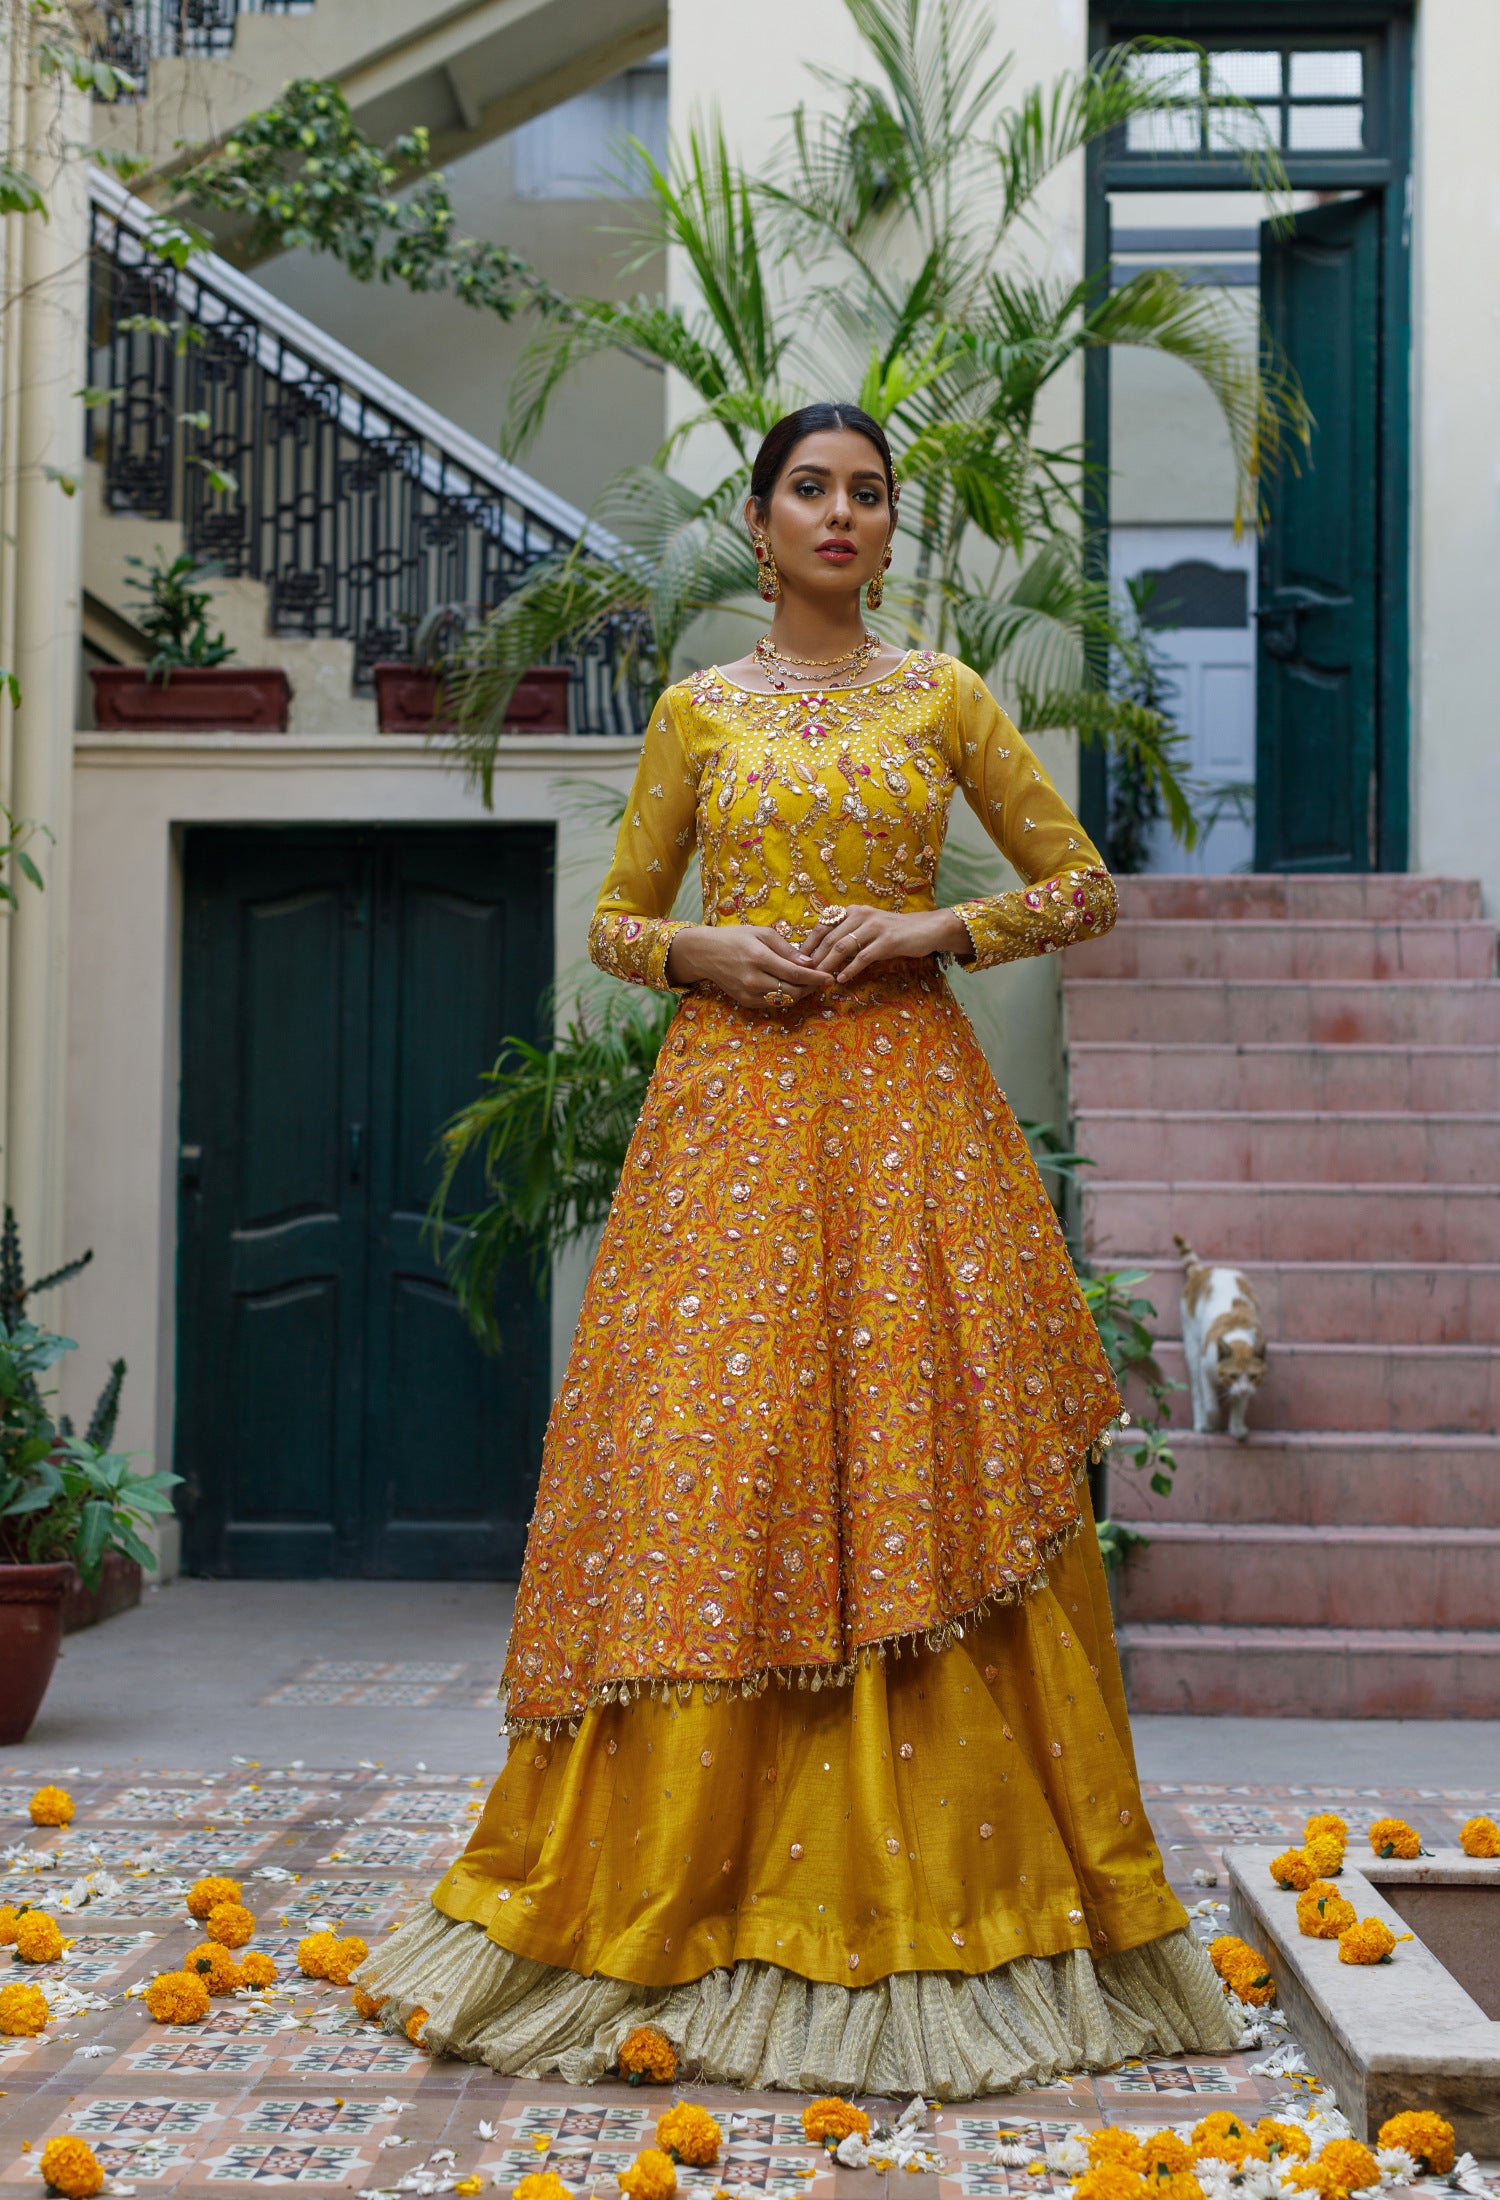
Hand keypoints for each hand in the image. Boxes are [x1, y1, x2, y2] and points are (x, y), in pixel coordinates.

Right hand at [666, 923, 833, 1007]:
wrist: (705, 953)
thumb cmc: (736, 938)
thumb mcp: (762, 933)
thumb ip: (786, 949)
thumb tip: (808, 963)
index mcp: (759, 959)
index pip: (795, 974)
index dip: (816, 977)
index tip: (830, 977)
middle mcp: (754, 980)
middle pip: (793, 992)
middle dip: (810, 988)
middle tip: (820, 979)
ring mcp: (748, 994)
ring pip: (784, 1001)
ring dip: (800, 994)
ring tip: (807, 983)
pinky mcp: (745, 1002)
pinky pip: (772, 1004)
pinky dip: (784, 997)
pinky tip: (789, 987)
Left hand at [804, 903, 969, 982]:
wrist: (926, 929)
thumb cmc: (892, 932)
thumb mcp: (867, 929)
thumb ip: (847, 936)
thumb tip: (820, 955)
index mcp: (853, 911)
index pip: (822, 926)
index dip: (808, 944)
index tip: (797, 961)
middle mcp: (861, 915)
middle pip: (830, 938)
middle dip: (814, 958)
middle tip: (803, 975)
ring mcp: (875, 927)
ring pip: (843, 947)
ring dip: (828, 964)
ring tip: (819, 979)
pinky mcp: (888, 940)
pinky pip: (864, 956)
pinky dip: (851, 969)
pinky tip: (842, 979)